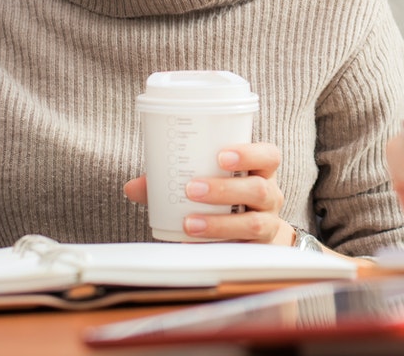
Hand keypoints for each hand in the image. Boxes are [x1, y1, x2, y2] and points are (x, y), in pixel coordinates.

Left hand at [124, 142, 292, 244]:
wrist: (252, 235)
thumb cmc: (226, 198)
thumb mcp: (209, 181)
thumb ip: (172, 180)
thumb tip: (132, 187)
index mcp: (261, 171)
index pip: (269, 156)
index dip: (250, 153)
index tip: (221, 156)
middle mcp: (270, 196)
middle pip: (259, 189)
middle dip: (225, 189)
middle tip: (192, 189)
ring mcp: (268, 224)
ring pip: (253, 223)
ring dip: (219, 223)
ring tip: (189, 223)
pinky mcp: (257, 250)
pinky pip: (241, 250)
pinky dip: (216, 246)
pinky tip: (193, 245)